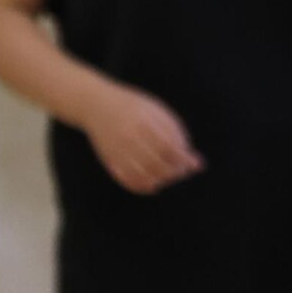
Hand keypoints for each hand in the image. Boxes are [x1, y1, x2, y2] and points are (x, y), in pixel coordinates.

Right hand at [85, 82, 201, 193]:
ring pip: (143, 176)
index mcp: (144, 122)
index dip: (183, 160)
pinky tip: (152, 186)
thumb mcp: (157, 111)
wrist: (96, 105)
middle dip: (174, 172)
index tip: (194, 164)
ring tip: (169, 177)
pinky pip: (127, 180)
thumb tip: (193, 159)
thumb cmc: (134, 107)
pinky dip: (142, 187)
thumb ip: (176, 132)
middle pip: (156, 164)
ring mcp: (118, 150)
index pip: (169, 148)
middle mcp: (129, 137)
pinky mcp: (109, 160)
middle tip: (182, 171)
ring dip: (161, 181)